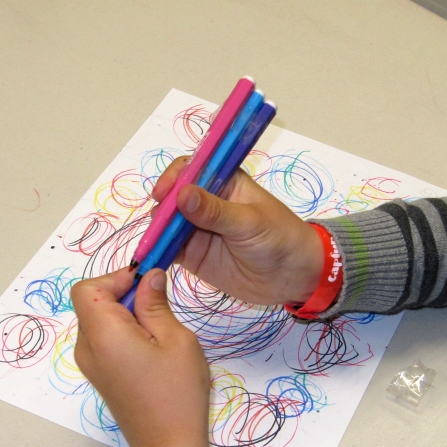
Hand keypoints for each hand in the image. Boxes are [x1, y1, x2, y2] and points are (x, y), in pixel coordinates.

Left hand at [71, 268, 210, 446]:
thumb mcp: (175, 339)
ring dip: (125, 314)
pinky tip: (152, 347)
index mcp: (102, 334)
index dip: (115, 278)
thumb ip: (156, 304)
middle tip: (159, 304)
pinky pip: (104, 341)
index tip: (145, 283)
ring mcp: (91, 365)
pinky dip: (123, 332)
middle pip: (91, 303)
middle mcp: (87, 348)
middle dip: (122, 294)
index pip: (87, 288)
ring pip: (99, 321)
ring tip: (159, 329)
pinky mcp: (101, 376)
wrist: (169, 446)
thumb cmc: (177, 392)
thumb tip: (149, 276)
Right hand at [151, 159, 323, 305]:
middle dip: (161, 207)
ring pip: (166, 223)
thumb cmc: (280, 238)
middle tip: (159, 224)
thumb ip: (215, 211)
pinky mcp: (192, 254)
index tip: (163, 193)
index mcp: (224, 182)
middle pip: (171, 196)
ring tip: (153, 243)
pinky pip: (168, 248)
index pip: (190, 169)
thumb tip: (182, 194)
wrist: (294, 277)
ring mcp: (196, 228)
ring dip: (156, 230)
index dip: (174, 177)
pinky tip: (151, 257)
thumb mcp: (249, 222)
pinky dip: (157, 251)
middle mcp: (205, 202)